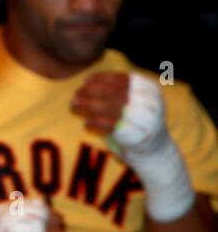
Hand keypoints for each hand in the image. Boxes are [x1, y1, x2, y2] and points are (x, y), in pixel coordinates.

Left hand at [74, 71, 193, 221]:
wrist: (157, 153)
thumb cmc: (139, 123)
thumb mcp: (138, 102)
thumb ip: (119, 91)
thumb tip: (87, 83)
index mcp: (151, 92)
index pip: (124, 79)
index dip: (102, 78)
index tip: (86, 80)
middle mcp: (150, 104)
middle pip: (114, 92)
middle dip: (92, 91)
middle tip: (77, 92)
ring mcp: (144, 121)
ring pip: (110, 107)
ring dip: (88, 104)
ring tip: (74, 104)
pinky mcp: (136, 137)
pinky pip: (109, 125)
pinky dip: (95, 122)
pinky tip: (87, 122)